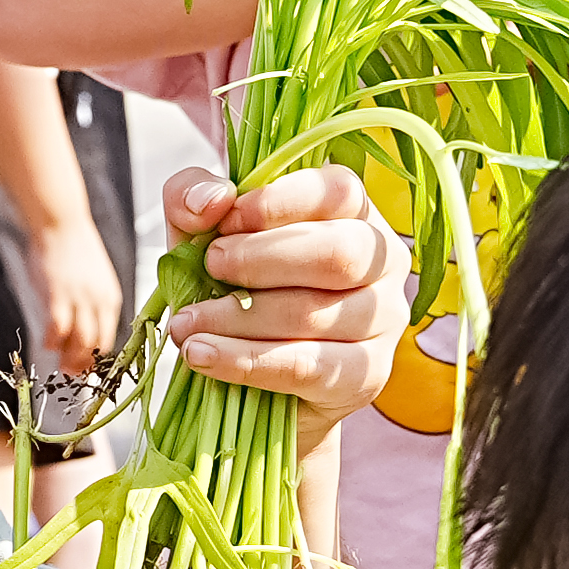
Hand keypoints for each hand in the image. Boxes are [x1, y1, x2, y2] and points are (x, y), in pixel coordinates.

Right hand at [30, 211, 127, 379]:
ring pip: (81, 341)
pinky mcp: (59, 294)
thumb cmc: (72, 248)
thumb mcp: (94, 278)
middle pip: (97, 345)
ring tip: (60, 366)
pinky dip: (53, 341)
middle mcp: (100, 301)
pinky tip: (46, 343)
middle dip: (84, 365)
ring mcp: (80, 298)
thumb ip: (92, 302)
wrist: (60, 222)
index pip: (110, 338)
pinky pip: (58, 328)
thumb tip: (84, 328)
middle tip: (72, 374)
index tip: (87, 369)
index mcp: (110, 298)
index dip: (98, 358)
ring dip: (70, 359)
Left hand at [153, 163, 404, 449]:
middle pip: (338, 253)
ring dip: (237, 319)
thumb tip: (213, 199)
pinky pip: (305, 367)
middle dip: (260, 260)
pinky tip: (201, 354)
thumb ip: (193, 196)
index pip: (338, 192)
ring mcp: (383, 321)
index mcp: (355, 212)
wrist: (247, 374)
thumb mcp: (201, 231)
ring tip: (185, 324)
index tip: (223, 222)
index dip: (276, 204)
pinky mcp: (366, 376)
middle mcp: (383, 262)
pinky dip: (244, 361)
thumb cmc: (232, 285)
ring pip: (314, 314)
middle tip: (210, 267)